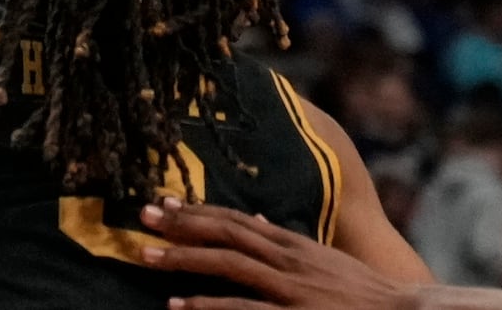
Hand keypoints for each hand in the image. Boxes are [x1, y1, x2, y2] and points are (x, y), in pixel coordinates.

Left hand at [138, 200, 417, 309]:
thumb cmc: (361, 291)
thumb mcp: (322, 257)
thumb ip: (285, 239)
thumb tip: (255, 218)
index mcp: (291, 244)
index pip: (234, 219)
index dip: (196, 210)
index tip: (162, 202)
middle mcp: (287, 259)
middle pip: (224, 234)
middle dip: (180, 226)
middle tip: (140, 218)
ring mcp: (290, 288)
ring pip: (228, 265)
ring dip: (183, 260)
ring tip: (146, 257)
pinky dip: (208, 306)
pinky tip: (178, 306)